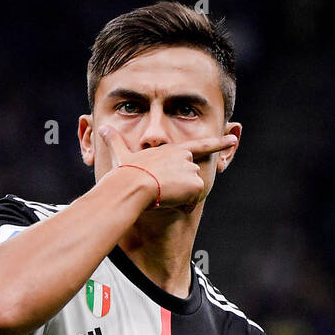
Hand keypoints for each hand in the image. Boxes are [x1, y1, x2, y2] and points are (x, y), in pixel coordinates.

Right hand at [98, 125, 236, 211]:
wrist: (133, 184)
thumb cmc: (125, 171)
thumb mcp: (120, 154)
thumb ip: (114, 141)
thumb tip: (101, 128)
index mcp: (172, 150)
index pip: (200, 145)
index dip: (218, 143)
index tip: (233, 140)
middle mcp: (185, 158)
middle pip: (189, 178)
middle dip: (179, 188)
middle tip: (161, 192)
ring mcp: (191, 170)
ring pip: (190, 191)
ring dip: (179, 198)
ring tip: (162, 197)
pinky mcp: (194, 184)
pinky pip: (191, 202)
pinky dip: (182, 207)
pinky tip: (168, 204)